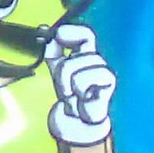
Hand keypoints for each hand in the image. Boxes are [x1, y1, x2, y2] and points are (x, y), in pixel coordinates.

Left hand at [46, 23, 115, 147]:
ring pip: (80, 63)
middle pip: (81, 46)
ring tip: (72, 95)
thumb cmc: (71, 95)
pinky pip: (91, 76)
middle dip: (63, 67)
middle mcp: (95, 59)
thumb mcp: (56, 70)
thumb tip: (44, 30)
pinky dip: (81, 88)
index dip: (71, 32)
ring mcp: (103, 70)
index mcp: (84, 54)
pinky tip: (83, 97)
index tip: (56, 37)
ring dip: (69, 82)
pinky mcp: (108, 82)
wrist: (79, 122)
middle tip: (64, 86)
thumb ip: (52, 50)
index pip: (84, 33)